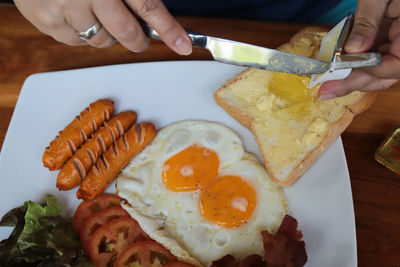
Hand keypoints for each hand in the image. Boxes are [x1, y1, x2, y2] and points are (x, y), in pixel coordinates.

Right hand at [13, 0, 191, 54]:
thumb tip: (152, 18)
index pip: (148, 6)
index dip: (168, 29)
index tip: (184, 45)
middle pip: (126, 33)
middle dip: (137, 39)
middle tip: (138, 36)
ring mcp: (64, 7)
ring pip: (101, 41)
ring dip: (106, 33)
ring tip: (96, 13)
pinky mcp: (46, 20)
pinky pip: (75, 42)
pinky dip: (81, 33)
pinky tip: (75, 13)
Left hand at [318, 0, 398, 99]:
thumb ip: (367, 21)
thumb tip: (353, 48)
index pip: (398, 65)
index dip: (371, 72)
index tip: (341, 74)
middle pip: (388, 74)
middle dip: (356, 82)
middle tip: (326, 90)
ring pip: (383, 71)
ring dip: (356, 77)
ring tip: (329, 84)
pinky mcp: (394, 43)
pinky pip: (379, 60)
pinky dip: (359, 65)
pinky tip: (340, 68)